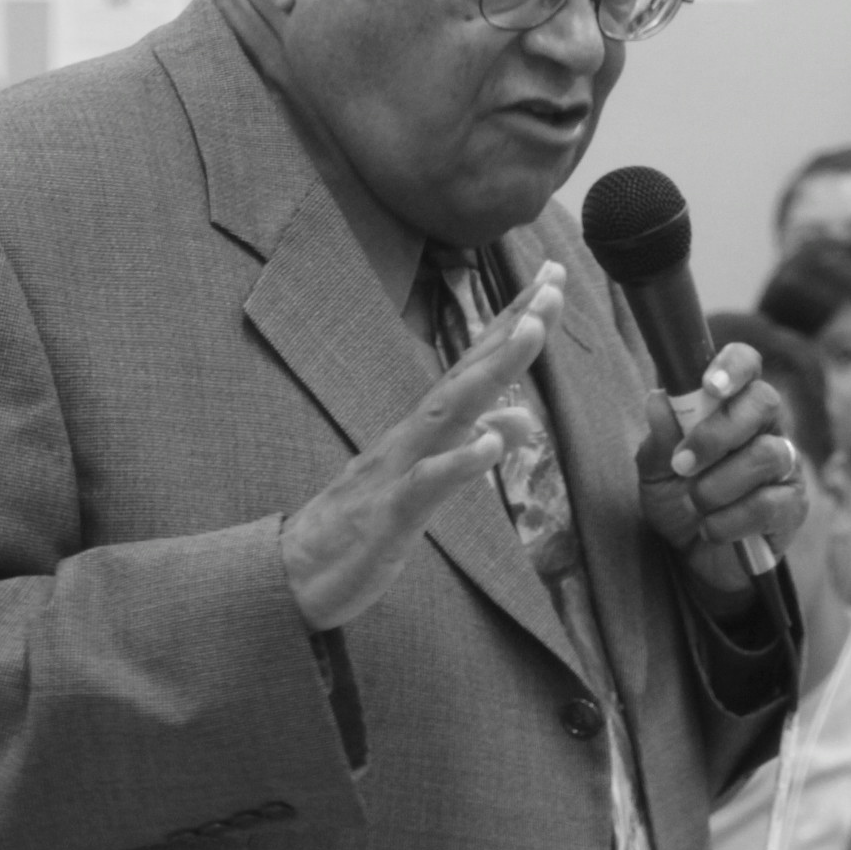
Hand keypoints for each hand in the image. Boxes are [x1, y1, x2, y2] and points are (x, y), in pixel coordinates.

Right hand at [279, 263, 562, 631]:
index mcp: (429, 427)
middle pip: (470, 372)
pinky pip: (426, 484)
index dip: (516, 320)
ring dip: (493, 370)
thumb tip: (523, 418)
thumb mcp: (434, 486)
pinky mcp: (389, 513)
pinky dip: (458, 462)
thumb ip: (476, 447)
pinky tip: (490, 442)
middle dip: (512, 327)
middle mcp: (415, 434)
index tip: (552, 275)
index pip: (478, 363)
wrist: (297, 574)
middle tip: (552, 283)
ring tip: (532, 333)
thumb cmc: (369, 523)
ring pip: (451, 412)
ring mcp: (399, 468)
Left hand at [635, 341, 807, 595]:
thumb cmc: (677, 502)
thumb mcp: (656, 472)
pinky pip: (768, 504)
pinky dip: (729, 520)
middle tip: (683, 464)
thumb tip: (659, 401)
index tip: (709, 386)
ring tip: (695, 504)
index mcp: (731, 407)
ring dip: (718, 485)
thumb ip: (659, 439)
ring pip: (766, 456)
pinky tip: (712, 529)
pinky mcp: (793, 507)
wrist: (691, 558)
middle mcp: (765, 429)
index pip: (747, 365)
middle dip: (718, 433)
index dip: (734, 366)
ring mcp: (785, 467)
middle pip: (764, 402)